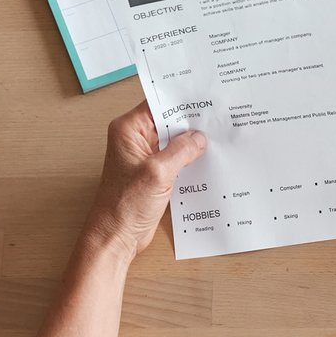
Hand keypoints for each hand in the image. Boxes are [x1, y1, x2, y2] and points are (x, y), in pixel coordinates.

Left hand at [84, 101, 205, 259]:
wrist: (117, 235)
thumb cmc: (124, 205)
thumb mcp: (158, 172)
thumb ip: (181, 151)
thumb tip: (199, 137)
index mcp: (128, 130)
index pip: (158, 104)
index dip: (181, 102)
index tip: (206, 100)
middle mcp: (135, 139)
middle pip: (168, 122)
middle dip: (191, 123)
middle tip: (218, 120)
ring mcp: (145, 157)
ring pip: (174, 141)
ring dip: (192, 144)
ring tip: (216, 140)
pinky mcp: (154, 173)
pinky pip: (176, 159)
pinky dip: (189, 160)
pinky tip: (206, 161)